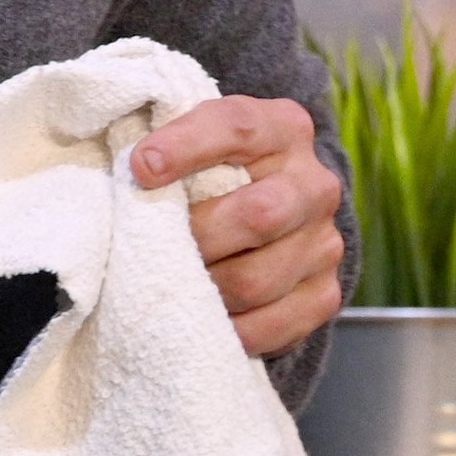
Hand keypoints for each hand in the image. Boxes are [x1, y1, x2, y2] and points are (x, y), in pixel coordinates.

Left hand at [131, 95, 344, 359]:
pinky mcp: (324, 294)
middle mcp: (314, 183)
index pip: (237, 128)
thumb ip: (164, 139)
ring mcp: (325, 242)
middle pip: (260, 214)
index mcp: (282, 128)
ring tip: (171, 282)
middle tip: (154, 247)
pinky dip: (227, 327)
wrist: (259, 213)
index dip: (187, 146)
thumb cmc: (207, 172)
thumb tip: (130, 167)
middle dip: (197, 234)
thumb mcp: (193, 139)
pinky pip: (273, 324)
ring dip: (204, 287)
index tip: (139, 167)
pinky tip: (200, 314)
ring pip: (258, 279)